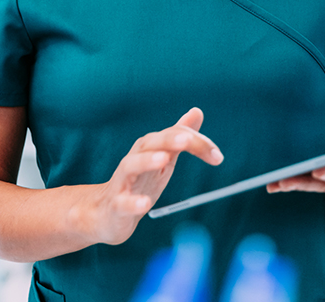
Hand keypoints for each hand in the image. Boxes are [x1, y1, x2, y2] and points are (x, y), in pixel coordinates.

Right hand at [88, 107, 222, 244]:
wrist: (107, 214)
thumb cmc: (139, 182)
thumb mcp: (164, 157)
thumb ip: (179, 136)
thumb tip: (197, 111)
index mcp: (149, 148)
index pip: (173, 136)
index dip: (196, 142)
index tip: (217, 156)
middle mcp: (134, 159)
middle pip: (150, 144)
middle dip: (168, 140)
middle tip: (186, 140)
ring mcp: (123, 182)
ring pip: (130, 165)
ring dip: (146, 160)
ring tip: (163, 160)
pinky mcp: (116, 206)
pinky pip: (122, 202)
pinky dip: (133, 202)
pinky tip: (145, 204)